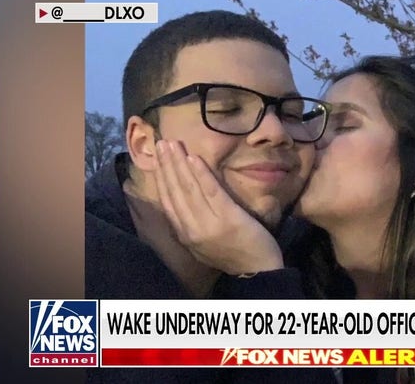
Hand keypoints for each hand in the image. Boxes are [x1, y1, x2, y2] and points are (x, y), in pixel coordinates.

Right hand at [154, 140, 283, 274]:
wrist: (258, 271)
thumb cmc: (234, 253)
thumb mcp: (203, 243)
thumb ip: (190, 224)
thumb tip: (180, 199)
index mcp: (184, 235)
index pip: (167, 202)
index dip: (161, 178)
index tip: (157, 159)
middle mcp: (191, 230)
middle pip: (175, 192)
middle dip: (166, 166)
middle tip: (161, 142)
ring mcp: (209, 225)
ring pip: (189, 189)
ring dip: (178, 164)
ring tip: (172, 145)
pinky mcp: (228, 218)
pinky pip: (211, 192)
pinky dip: (201, 174)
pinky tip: (193, 158)